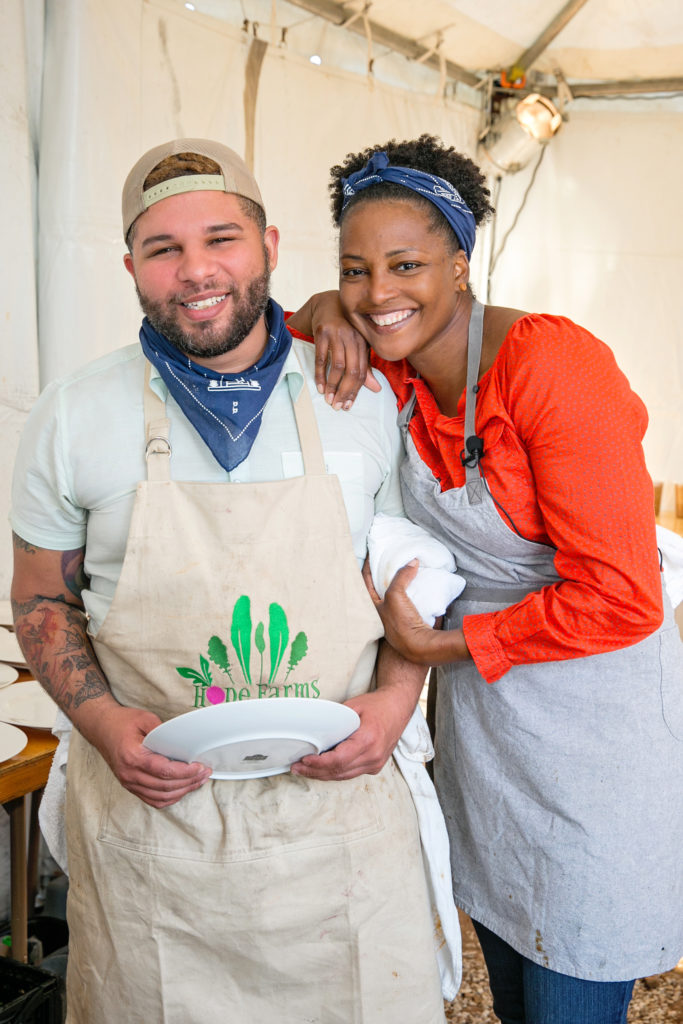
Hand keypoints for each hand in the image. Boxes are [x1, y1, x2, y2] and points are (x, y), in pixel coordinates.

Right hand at [83, 702, 211, 807]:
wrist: (101, 728)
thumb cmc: (121, 722)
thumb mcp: (145, 719)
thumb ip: (164, 731)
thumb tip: (184, 743)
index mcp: (133, 756)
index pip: (164, 771)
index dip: (185, 772)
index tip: (200, 767)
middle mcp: (129, 773)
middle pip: (165, 786)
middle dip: (189, 782)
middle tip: (205, 774)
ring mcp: (128, 782)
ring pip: (160, 797)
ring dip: (182, 791)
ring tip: (198, 782)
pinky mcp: (129, 785)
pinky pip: (152, 799)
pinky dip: (169, 798)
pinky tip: (181, 790)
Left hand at [290, 687, 412, 780]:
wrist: (398, 707)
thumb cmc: (378, 705)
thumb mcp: (353, 706)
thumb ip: (335, 721)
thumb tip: (315, 731)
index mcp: (368, 740)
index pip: (339, 760)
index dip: (319, 764)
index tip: (304, 760)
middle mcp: (373, 756)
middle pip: (339, 771)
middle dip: (315, 772)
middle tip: (296, 768)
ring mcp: (375, 764)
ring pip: (344, 776)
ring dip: (323, 775)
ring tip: (304, 770)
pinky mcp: (375, 766)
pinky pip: (351, 773)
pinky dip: (335, 772)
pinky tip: (322, 769)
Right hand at [310, 291, 380, 407]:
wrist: (328, 304)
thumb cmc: (346, 329)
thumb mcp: (358, 345)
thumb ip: (365, 367)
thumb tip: (376, 389)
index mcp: (363, 342)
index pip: (362, 371)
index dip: (356, 390)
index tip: (349, 405)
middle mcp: (352, 338)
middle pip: (351, 370)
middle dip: (344, 391)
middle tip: (338, 406)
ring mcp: (337, 334)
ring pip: (337, 366)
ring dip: (333, 385)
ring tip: (329, 399)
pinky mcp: (322, 332)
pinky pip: (321, 358)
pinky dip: (320, 374)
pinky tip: (320, 386)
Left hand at [361, 558, 439, 664]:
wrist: (420, 645)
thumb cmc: (401, 623)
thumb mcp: (396, 595)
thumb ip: (401, 576)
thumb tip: (412, 562)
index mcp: (372, 605)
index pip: (366, 578)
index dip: (369, 563)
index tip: (373, 550)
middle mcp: (381, 609)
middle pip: (379, 584)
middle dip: (384, 571)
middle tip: (389, 556)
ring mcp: (396, 613)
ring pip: (395, 589)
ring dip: (399, 578)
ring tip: (404, 564)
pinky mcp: (409, 616)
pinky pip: (409, 595)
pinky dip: (412, 586)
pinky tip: (417, 579)